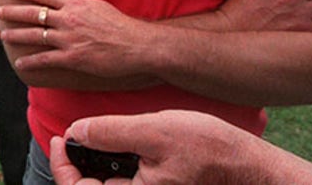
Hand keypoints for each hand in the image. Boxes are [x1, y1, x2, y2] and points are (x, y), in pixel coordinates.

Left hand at [0, 0, 152, 79]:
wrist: (137, 45)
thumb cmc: (121, 26)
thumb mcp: (97, 6)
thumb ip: (78, 5)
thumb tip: (66, 3)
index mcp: (75, 5)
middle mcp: (68, 19)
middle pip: (34, 13)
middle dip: (13, 12)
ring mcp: (69, 39)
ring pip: (35, 35)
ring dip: (17, 35)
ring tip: (4, 36)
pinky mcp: (73, 58)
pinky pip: (45, 59)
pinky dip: (30, 61)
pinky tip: (20, 62)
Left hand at [50, 110, 311, 184]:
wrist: (252, 166)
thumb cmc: (210, 150)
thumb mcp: (155, 131)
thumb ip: (111, 132)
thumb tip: (76, 131)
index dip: (61, 165)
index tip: (59, 138)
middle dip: (75, 166)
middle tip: (71, 137)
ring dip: (94, 168)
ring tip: (93, 140)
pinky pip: (127, 184)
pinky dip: (115, 170)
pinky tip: (119, 147)